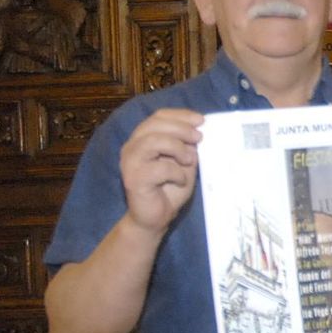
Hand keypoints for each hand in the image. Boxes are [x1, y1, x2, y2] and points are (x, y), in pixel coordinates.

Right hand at [119, 109, 203, 233]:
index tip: (201, 120)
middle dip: (181, 128)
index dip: (180, 115)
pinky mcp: (133, 179)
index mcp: (143, 138)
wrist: (156, 217)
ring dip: (177, 148)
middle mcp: (132, 147)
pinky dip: (175, 172)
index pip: (158, 116)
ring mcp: (130, 162)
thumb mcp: (184, 162)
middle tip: (199, 138)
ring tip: (188, 160)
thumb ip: (187, 146)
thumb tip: (200, 131)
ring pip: (153, 141)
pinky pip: (158, 168)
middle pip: (154, 124)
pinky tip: (180, 180)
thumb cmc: (170, 188)